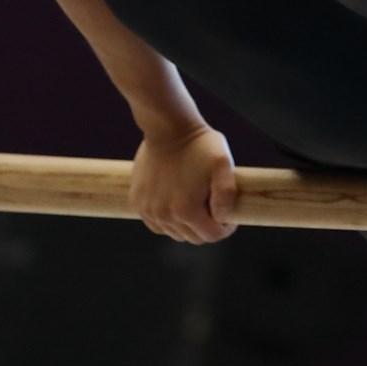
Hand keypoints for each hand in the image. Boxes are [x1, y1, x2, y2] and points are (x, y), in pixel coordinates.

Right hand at [131, 124, 239, 243]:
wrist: (168, 128)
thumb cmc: (199, 144)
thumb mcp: (223, 163)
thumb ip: (227, 193)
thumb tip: (224, 219)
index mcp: (186, 211)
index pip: (211, 236)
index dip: (225, 228)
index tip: (229, 217)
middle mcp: (164, 216)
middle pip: (192, 237)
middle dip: (206, 227)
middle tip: (214, 208)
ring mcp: (148, 211)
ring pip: (174, 232)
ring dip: (186, 224)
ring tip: (195, 201)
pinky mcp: (137, 203)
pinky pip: (156, 223)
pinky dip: (168, 219)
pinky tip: (176, 201)